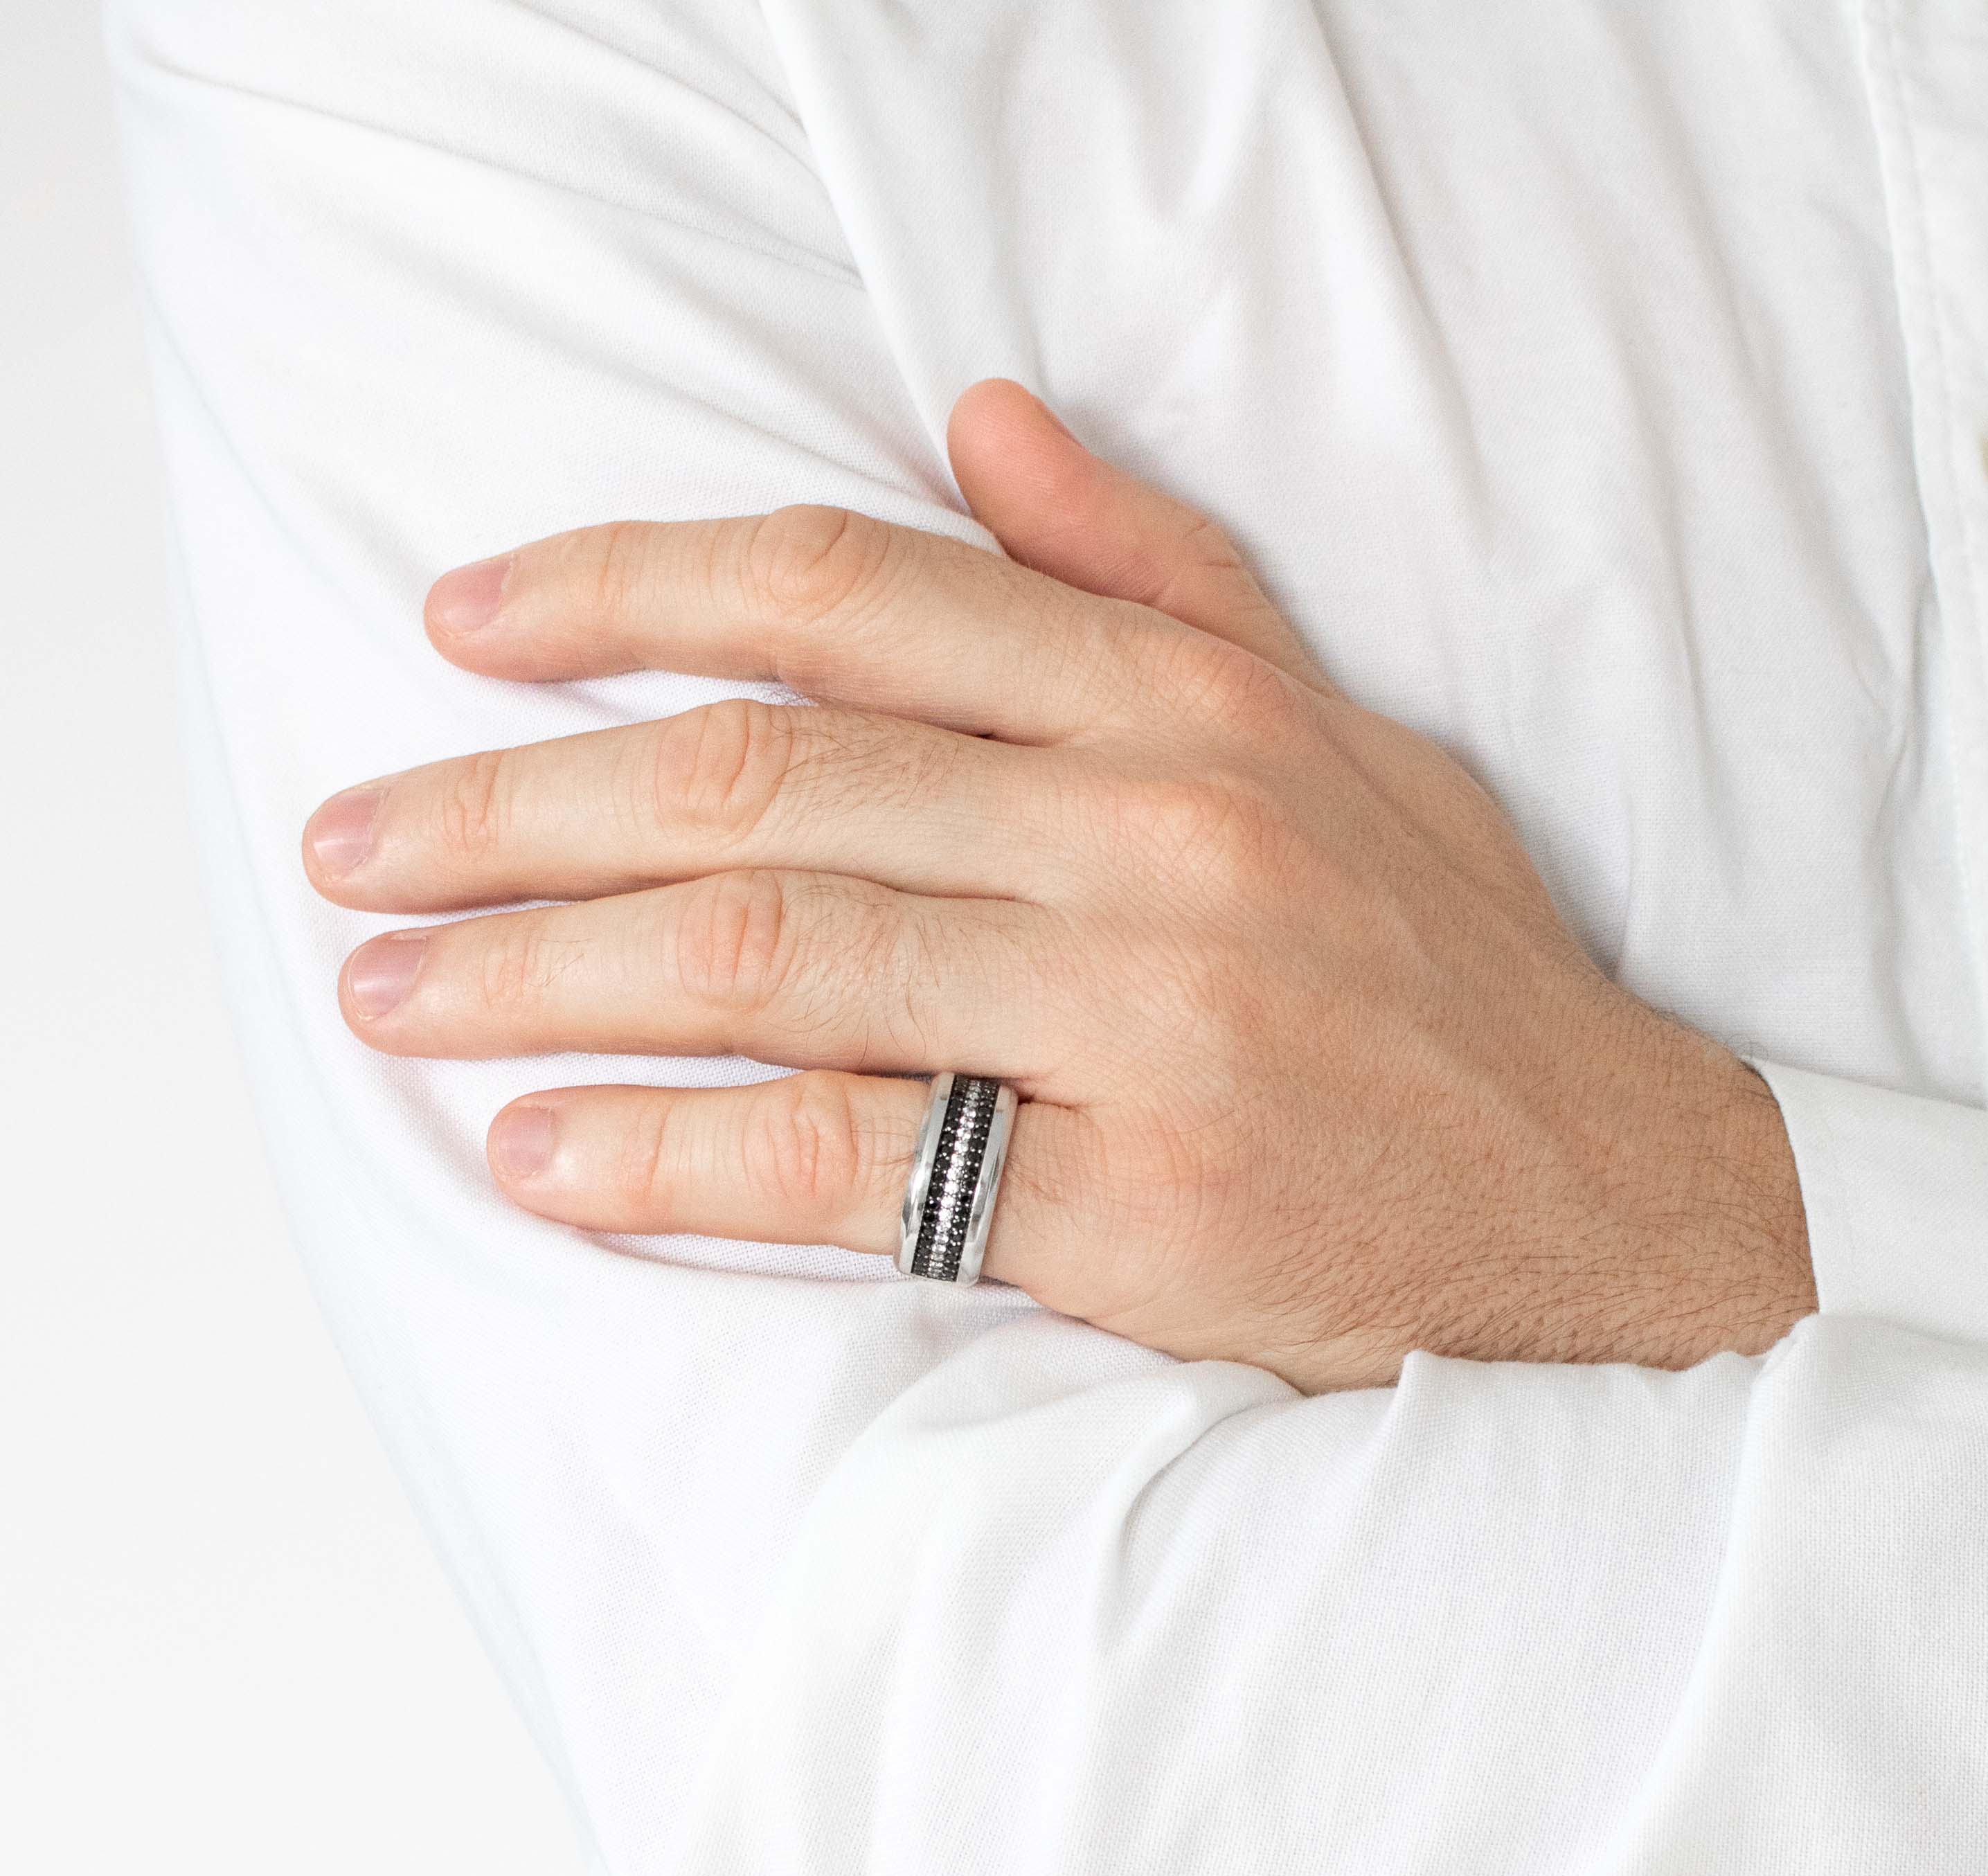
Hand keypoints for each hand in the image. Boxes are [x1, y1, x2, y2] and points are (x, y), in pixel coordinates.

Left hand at [303, 382, 1815, 1390]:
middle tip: (359, 850)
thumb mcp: (1334, 732)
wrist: (1597, 1201)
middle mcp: (1151, 835)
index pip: (846, 596)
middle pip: (757, 777)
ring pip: (768, 952)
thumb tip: (979, 421)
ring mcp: (1137, 1017)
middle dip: (516, 807)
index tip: (464, 628)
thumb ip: (1152, 577)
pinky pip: (844, 1156)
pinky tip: (544, 1154)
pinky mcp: (1125, 1200)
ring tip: (394, 997)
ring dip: (542, 974)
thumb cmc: (1444, 970)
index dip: (626, 592)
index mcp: (1181, 706)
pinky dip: (672, 1150)